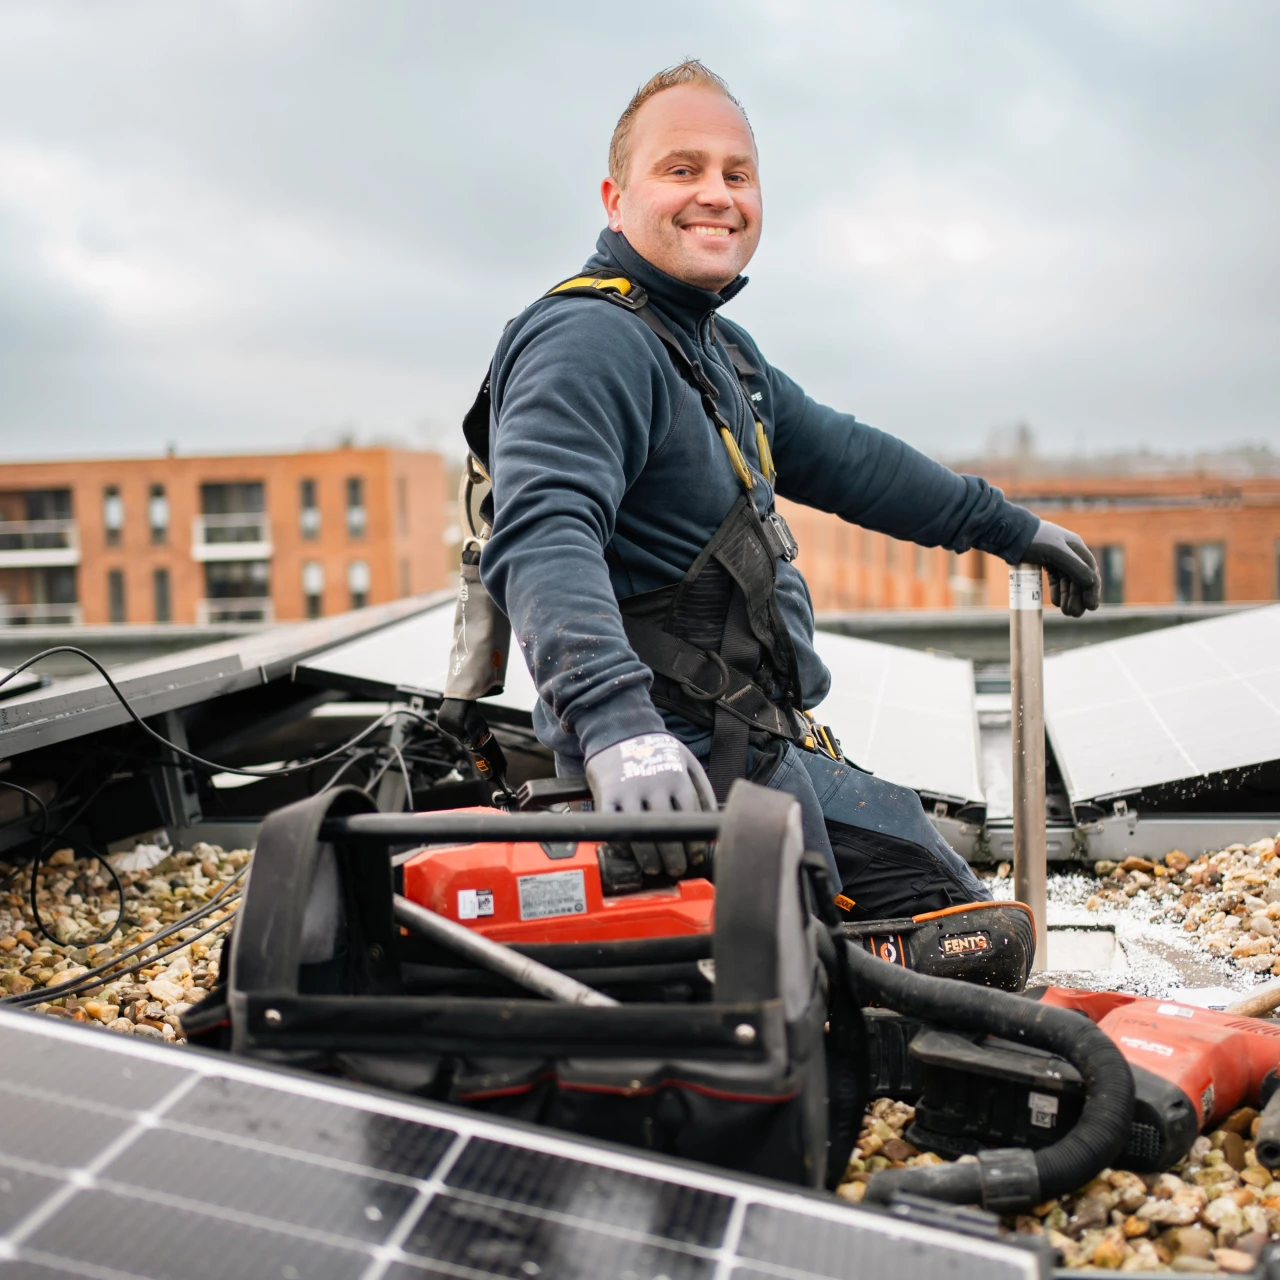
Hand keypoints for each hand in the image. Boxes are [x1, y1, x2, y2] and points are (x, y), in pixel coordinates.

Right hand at [585, 732, 715, 877]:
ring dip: (649, 856)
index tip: (693, 855)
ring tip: (655, 868)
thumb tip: (712, 818)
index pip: (690, 817)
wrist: (618, 727)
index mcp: (677, 778)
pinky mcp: (607, 793)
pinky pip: (613, 824)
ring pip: (641, 831)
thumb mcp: (686, 759)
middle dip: (674, 856)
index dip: (693, 841)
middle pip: (668, 829)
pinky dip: (620, 842)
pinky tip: (628, 852)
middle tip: (677, 869)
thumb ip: (702, 786)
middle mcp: (655, 785)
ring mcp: (629, 790)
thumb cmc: (656, 748)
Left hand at [1021, 520, 1099, 617]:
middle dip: (1078, 597)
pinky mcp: (1043, 561)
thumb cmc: (1034, 541)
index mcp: (1076, 546)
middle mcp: (1069, 551)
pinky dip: (1057, 591)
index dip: (1092, 590)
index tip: (1091, 607)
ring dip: (1068, 597)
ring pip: (1066, 581)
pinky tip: (1056, 603)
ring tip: (1066, 612)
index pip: (1090, 571)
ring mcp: (1056, 557)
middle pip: (1078, 578)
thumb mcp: (1057, 554)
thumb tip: (1092, 584)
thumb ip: (1076, 568)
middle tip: (1075, 614)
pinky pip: (1055, 579)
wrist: (1008, 534)